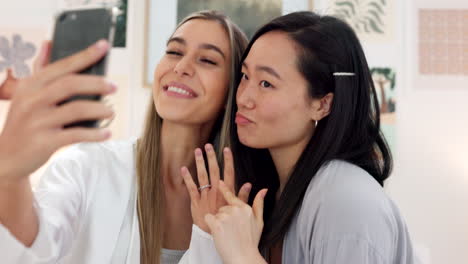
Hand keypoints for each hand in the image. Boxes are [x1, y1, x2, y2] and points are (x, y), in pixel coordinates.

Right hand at [0, 39, 115, 186]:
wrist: (7, 157)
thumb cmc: (24, 122)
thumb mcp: (26, 94)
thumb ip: (40, 70)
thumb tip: (49, 43)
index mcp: (31, 85)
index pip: (62, 65)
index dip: (85, 55)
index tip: (104, 45)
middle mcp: (32, 100)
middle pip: (70, 85)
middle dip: (97, 83)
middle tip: (114, 86)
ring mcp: (37, 122)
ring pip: (76, 109)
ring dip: (100, 109)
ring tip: (111, 111)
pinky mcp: (44, 142)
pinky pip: (76, 135)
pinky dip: (95, 134)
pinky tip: (106, 133)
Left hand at [181, 144, 251, 232]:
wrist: (216, 236)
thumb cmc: (229, 224)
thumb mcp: (240, 211)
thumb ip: (243, 196)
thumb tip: (249, 184)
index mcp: (227, 193)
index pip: (229, 173)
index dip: (228, 160)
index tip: (226, 149)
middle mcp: (216, 192)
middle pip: (214, 171)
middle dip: (211, 157)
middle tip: (208, 145)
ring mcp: (205, 196)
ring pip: (202, 176)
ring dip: (199, 162)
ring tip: (197, 151)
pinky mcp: (196, 202)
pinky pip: (191, 188)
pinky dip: (187, 178)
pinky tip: (183, 168)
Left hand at [205, 181, 267, 263]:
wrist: (243, 257)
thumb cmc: (251, 241)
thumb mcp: (259, 221)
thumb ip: (259, 204)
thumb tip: (264, 190)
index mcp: (245, 208)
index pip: (232, 196)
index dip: (224, 189)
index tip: (219, 182)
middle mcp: (236, 210)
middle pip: (222, 208)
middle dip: (223, 217)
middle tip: (231, 231)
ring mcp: (226, 216)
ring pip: (215, 214)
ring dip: (218, 223)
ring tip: (227, 234)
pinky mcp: (217, 223)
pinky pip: (208, 218)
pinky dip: (210, 226)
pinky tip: (218, 234)